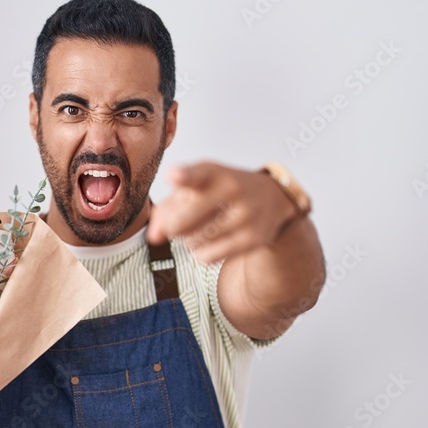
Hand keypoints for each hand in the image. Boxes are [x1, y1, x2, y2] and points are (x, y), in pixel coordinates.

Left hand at [146, 162, 298, 263]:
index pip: (198, 173)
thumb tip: (153, 237)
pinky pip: (208, 256)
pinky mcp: (252, 238)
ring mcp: (244, 214)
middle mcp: (231, 189)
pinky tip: (212, 242)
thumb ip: (169, 207)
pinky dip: (201, 253)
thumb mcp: (198, 188)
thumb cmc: (224, 192)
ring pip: (193, 240)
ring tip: (200, 230)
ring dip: (188, 240)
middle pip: (185, 219)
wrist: (273, 199)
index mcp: (214, 172)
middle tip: (173, 227)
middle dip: (171, 227)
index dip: (184, 176)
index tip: (173, 176)